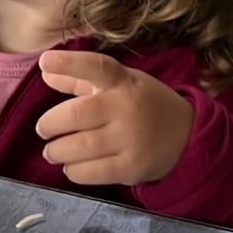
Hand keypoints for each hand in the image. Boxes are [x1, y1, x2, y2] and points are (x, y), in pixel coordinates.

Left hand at [37, 51, 195, 187]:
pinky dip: (74, 171)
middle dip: (50, 124)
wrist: (188, 134)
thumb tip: (45, 70)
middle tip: (44, 130)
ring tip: (53, 151)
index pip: (98, 66)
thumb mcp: (120, 84)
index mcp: (123, 82)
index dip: (70, 62)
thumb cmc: (144, 105)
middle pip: (77, 114)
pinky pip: (92, 172)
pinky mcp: (133, 166)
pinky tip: (72, 166)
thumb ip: (80, 78)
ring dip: (57, 151)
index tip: (45, 60)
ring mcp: (132, 139)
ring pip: (80, 147)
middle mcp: (127, 107)